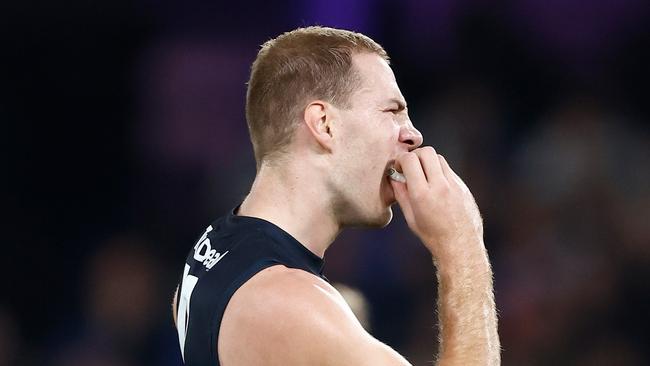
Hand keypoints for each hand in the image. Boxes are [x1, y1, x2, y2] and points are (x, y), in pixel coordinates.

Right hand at [390, 147, 483, 262]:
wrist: (461, 246)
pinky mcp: (463, 186)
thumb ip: (401, 195)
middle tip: (411, 167)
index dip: (401, 160)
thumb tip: (395, 178)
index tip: (399, 168)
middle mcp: (440, 186)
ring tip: (424, 176)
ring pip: (439, 158)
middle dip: (415, 156)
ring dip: (428, 162)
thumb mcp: (411, 218)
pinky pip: (449, 170)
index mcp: (423, 195)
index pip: (410, 160)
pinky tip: (436, 187)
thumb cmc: (433, 236)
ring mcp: (454, 185)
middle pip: (426, 152)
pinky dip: (439, 172)